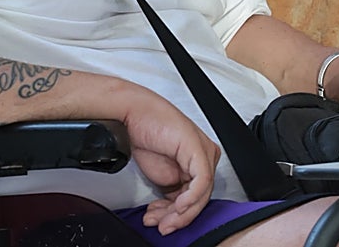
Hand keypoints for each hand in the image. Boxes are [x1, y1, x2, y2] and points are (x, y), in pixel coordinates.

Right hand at [121, 92, 220, 234]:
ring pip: (201, 195)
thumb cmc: (145, 133)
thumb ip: (172, 190)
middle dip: (176, 217)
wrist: (134, 114)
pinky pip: (201, 183)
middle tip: (160, 225)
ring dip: (179, 213)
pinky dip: (190, 199)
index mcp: (197, 160)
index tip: (161, 222)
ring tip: (162, 220)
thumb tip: (175, 210)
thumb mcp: (159, 172)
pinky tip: (177, 206)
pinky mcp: (199, 150)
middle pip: (198, 199)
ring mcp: (204, 152)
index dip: (177, 215)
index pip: (195, 197)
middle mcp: (204, 156)